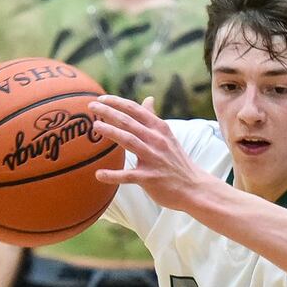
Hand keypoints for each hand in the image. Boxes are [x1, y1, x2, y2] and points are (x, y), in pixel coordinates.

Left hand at [91, 95, 211, 210]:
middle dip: (109, 112)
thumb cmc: (177, 161)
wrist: (195, 188)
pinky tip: (99, 175)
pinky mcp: (150, 178)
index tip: (101, 98)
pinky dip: (113, 175)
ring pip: (128, 141)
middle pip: (129, 122)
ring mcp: (153, 159)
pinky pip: (128, 176)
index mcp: (160, 129)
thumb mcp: (168, 137)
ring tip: (95, 126)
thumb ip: (154, 119)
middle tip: (91, 106)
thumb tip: (148, 99)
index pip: (136, 110)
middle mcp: (156, 141)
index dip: (117, 102)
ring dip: (111, 132)